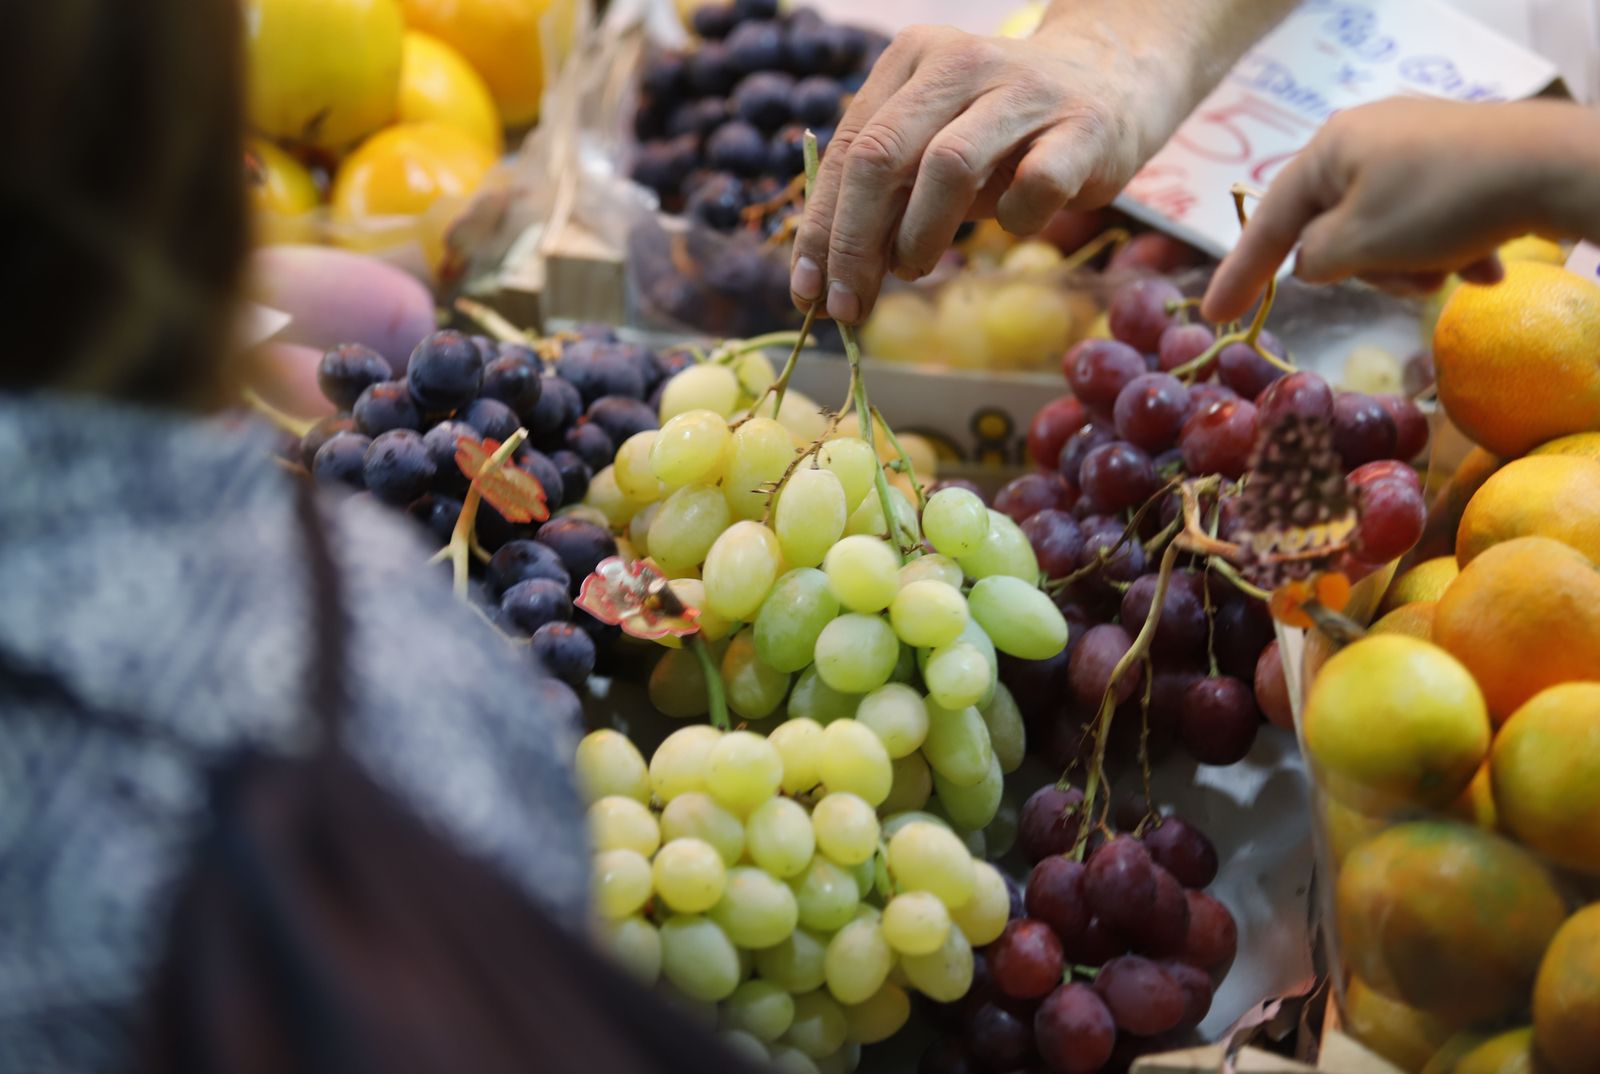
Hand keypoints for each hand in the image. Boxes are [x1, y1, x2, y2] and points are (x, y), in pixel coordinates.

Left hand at [789, 21, 1175, 323]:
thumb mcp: (934, 144)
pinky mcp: (1084, 128)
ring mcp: (1027, 91)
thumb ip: (884, 194)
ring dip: (919, 236)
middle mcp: (963, 62)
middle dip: (853, 243)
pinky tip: (1012, 225)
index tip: (807, 291)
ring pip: (948, 167)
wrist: (1112, 81)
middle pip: (881, 156)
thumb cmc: (1002, 131)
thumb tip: (827, 279)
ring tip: (913, 269)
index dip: (820, 227)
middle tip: (848, 303)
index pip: (848, 149)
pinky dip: (1014, 220)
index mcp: (912, 60)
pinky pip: (1035, 185)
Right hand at [1202, 98, 1595, 322]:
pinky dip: (1445, 249)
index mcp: (1328, 149)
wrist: (1551, 168)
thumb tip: (1312, 263)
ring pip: (1382, 229)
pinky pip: (1427, 219)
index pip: (1267, 220)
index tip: (1214, 314)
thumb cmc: (1440, 204)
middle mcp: (1364, 138)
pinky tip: (1481, 264)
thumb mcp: (1359, 243)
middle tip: (1406, 280)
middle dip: (1366, 268)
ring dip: (1410, 265)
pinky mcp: (1457, 160)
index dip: (1239, 273)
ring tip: (1450, 270)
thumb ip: (1315, 260)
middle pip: (1332, 227)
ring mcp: (1413, 146)